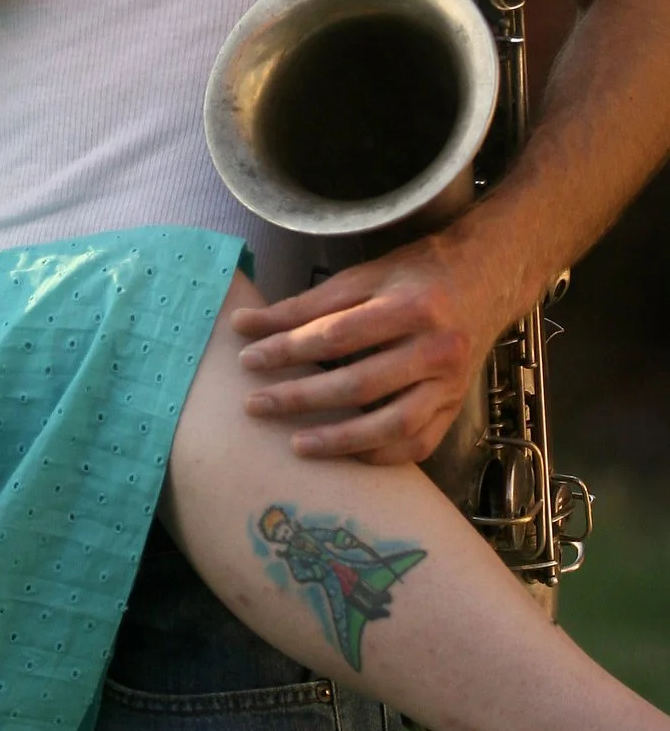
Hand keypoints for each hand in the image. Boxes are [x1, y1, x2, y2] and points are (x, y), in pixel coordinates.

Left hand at [230, 230, 521, 463]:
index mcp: (412, 306)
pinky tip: (343, 454)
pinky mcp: (455, 407)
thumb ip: (304, 305)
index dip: (288, 350)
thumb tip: (244, 324)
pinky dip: (378, 454)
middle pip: (360, 384)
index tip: (248, 359)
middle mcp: (438, 348)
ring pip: (392, 425)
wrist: (486, 281)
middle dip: (301, 398)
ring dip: (339, 440)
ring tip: (295, 444)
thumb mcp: (361, 276)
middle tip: (256, 405)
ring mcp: (451, 384)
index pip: (338, 336)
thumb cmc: (416, 275)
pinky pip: (416, 443)